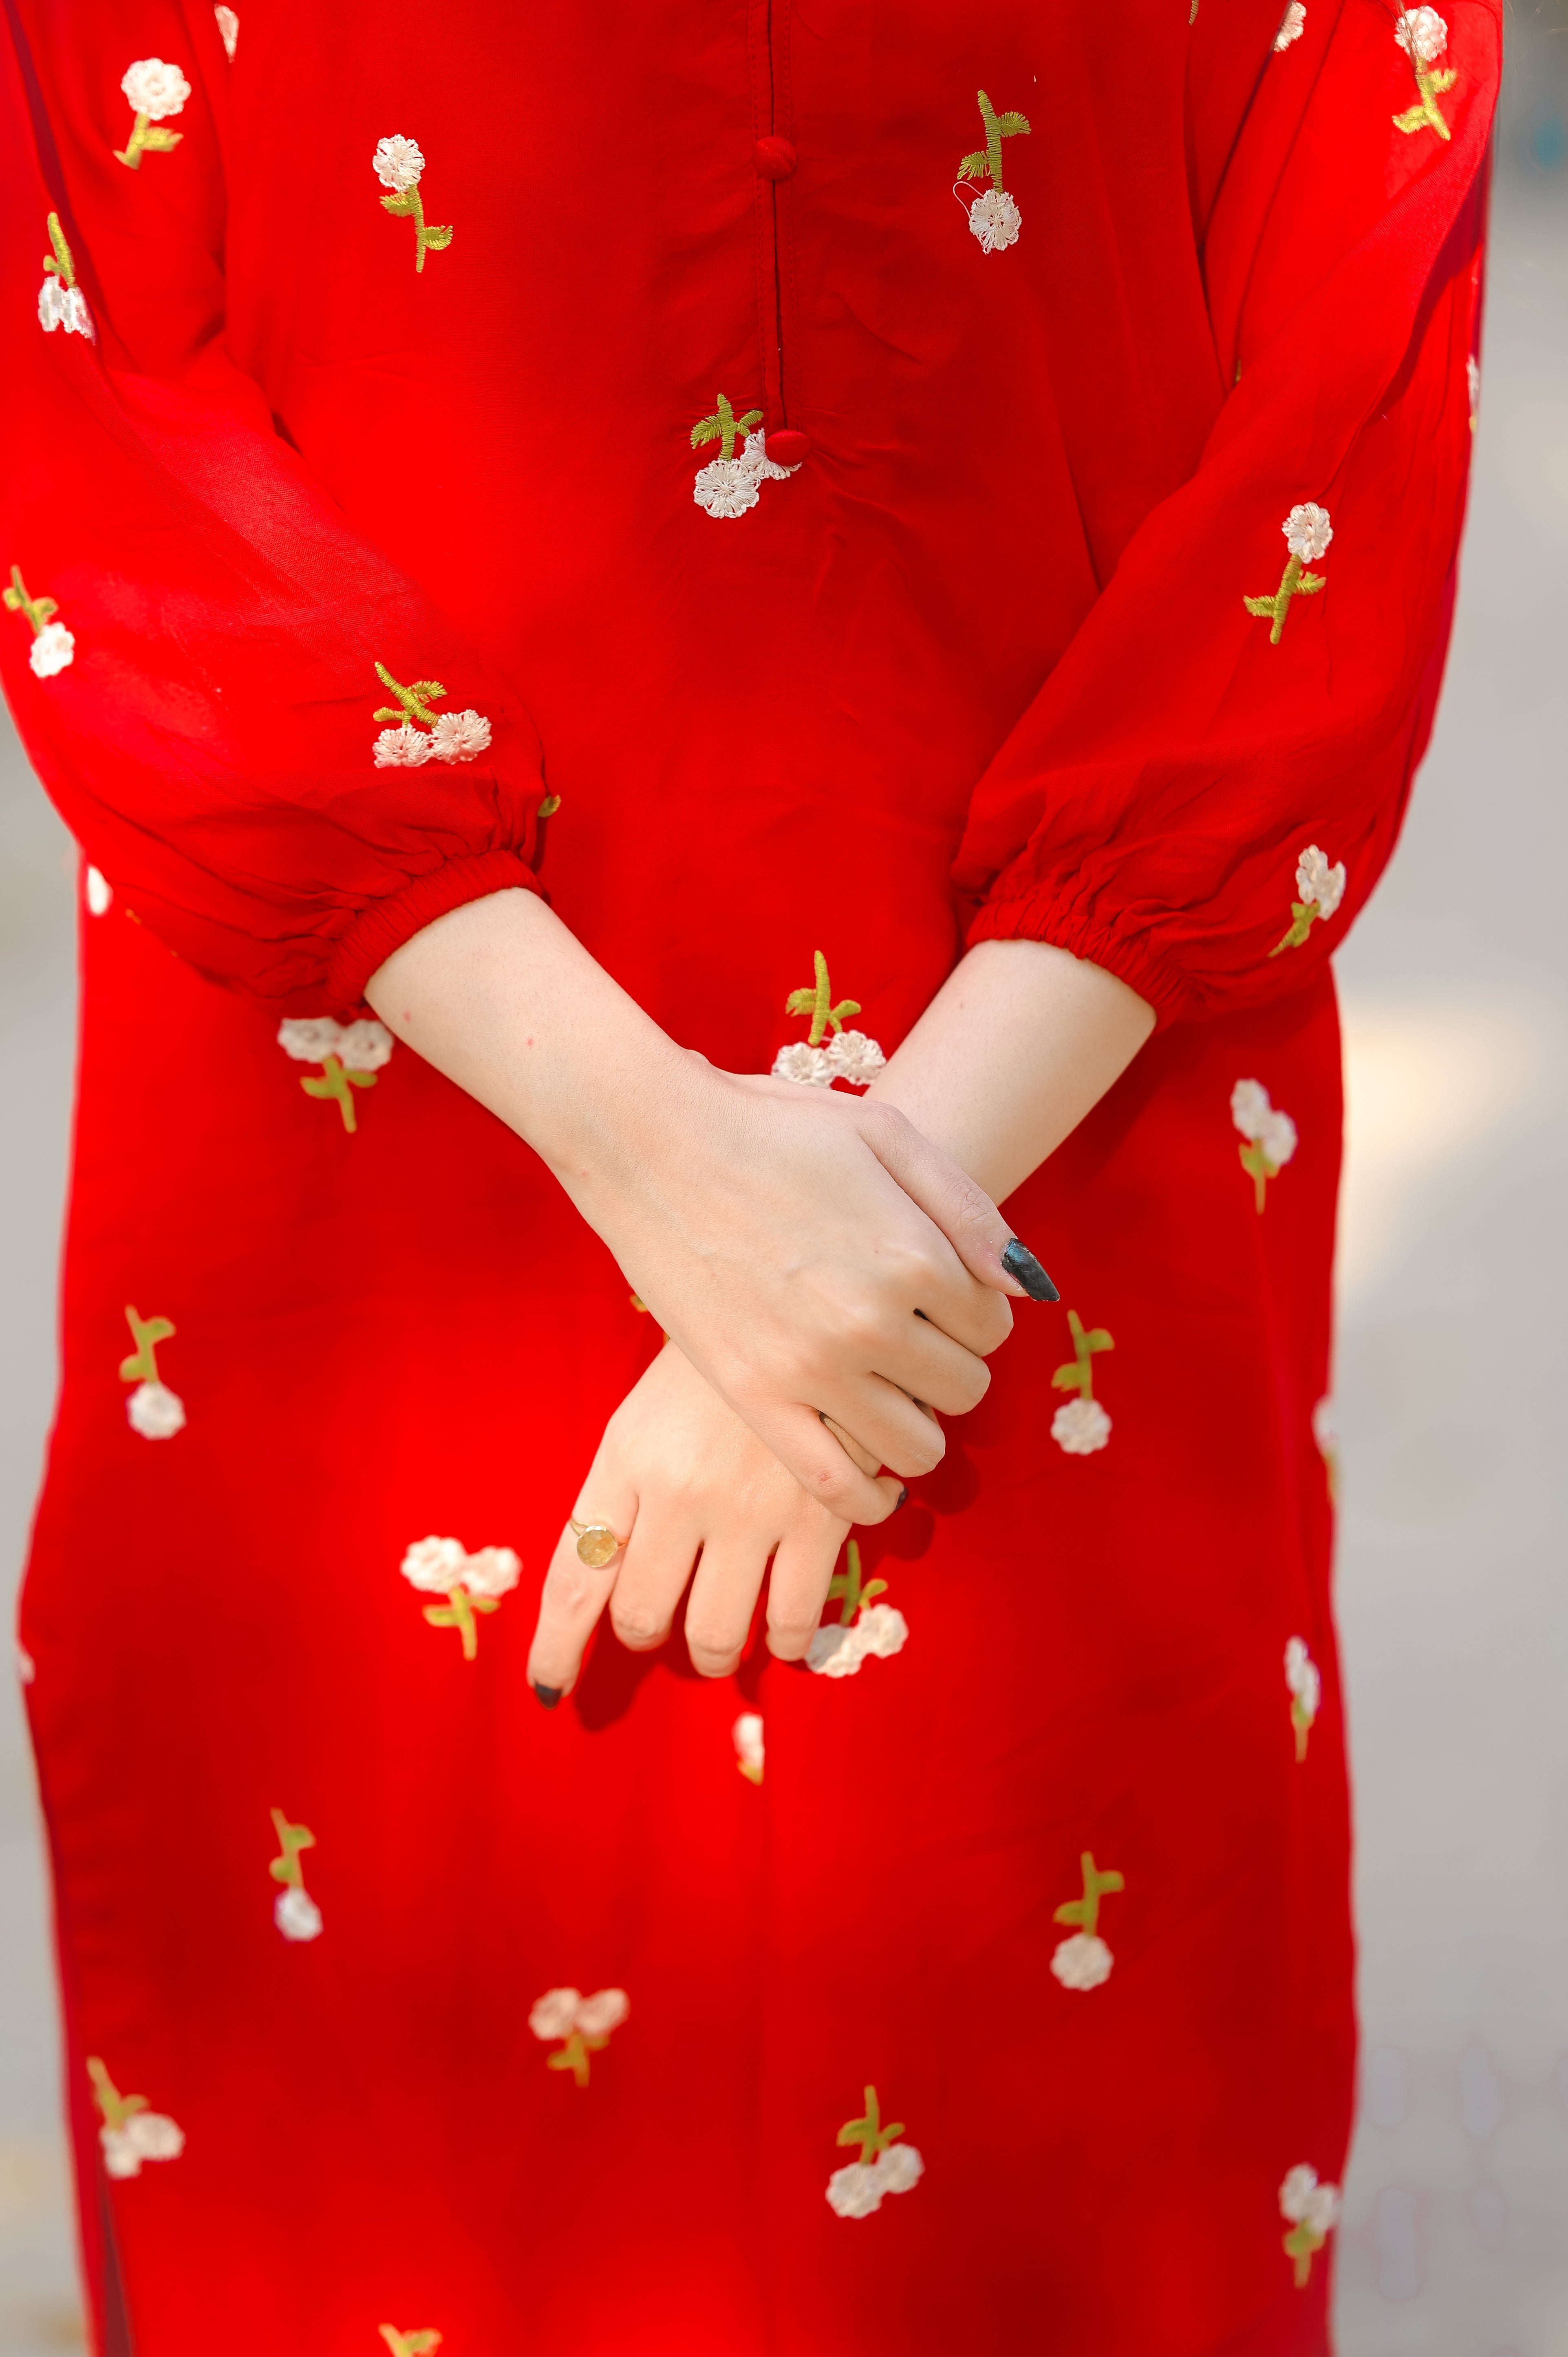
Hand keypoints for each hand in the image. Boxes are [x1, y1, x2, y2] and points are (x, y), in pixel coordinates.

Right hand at [369, 891, 1032, 1520]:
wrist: (650, 1140)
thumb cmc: (770, 1125)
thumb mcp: (886, 1133)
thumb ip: (970, 1210)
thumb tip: (1031, 1287)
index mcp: (915, 1254)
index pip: (993, 1327)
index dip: (972, 1314)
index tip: (935, 1298)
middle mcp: (874, 1320)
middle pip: (965, 1388)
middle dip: (949, 1366)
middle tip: (907, 1339)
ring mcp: (812, 1367)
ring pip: (917, 1447)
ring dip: (917, 1426)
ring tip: (885, 1391)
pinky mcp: (754, 1397)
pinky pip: (835, 1485)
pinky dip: (868, 1497)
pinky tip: (872, 1478)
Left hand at [527, 1342, 860, 1695]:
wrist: (811, 1309)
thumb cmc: (720, 1367)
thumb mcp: (648, 1415)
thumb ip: (625, 1491)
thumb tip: (610, 1573)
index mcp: (625, 1459)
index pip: (574, 1577)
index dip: (557, 1645)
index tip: (549, 1687)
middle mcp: (677, 1492)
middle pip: (638, 1614)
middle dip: (643, 1634)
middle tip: (658, 1625)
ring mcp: (748, 1510)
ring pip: (710, 1634)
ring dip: (709, 1652)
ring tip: (715, 1645)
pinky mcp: (817, 1518)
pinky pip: (789, 1620)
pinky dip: (782, 1643)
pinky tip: (781, 1638)